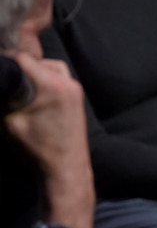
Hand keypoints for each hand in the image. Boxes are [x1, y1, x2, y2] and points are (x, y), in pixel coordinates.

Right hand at [4, 52, 93, 222]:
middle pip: (38, 61)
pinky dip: (48, 81)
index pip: (23, 58)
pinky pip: (61, 79)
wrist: (66, 169)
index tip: (1, 71)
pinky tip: (36, 96)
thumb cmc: (38, 150)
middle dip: (21, 69)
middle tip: (11, 83)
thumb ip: (3, 97)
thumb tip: (2, 83)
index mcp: (52, 86)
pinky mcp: (78, 99)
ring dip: (36, 73)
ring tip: (23, 90)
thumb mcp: (9, 122)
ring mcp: (76, 91)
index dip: (7, 63)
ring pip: (51, 67)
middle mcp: (68, 84)